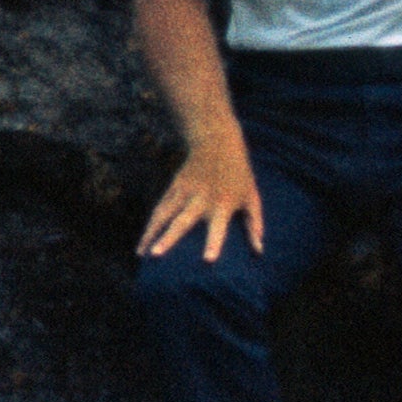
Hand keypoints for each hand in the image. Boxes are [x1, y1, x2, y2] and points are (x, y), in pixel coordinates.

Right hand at [139, 131, 263, 260]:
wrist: (217, 140)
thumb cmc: (239, 173)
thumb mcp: (251, 195)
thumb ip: (255, 223)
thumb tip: (259, 251)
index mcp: (223, 203)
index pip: (219, 227)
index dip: (214, 243)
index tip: (207, 261)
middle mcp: (201, 198)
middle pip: (182, 221)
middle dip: (169, 238)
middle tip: (156, 255)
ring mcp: (185, 191)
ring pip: (164, 214)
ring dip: (151, 233)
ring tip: (142, 254)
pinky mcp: (174, 186)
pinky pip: (160, 208)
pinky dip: (151, 225)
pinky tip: (143, 242)